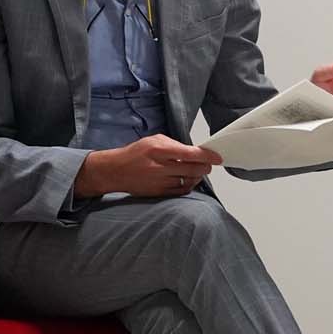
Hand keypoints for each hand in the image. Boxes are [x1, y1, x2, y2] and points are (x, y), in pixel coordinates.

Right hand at [75, 134, 223, 197]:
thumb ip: (175, 145)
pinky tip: (188, 179)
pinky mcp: (158, 193)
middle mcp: (159, 167)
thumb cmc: (136, 153)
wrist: (115, 171)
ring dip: (198, 176)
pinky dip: (189, 185)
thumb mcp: (154, 141)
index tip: (217, 157)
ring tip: (198, 171)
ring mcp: (159, 182)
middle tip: (209, 164)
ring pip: (189, 181)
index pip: (189, 154)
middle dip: (205, 167)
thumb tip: (196, 152)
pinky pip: (181, 191)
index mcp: (158, 150)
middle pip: (193, 170)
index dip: (207, 156)